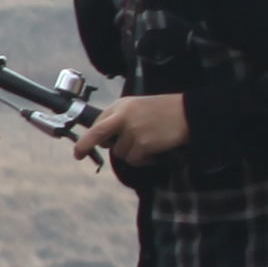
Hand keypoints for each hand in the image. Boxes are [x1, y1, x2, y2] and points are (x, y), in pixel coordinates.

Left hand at [70, 92, 191, 173]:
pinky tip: (154, 153)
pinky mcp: (143, 143)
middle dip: (84, 145)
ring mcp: (133, 130)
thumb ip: (121, 119)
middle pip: (97, 133)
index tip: (79, 148)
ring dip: (132, 154)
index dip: (89, 137)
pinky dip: (144, 161)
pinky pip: (135, 160)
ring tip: (148, 145)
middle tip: (78, 155)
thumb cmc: (165, 111)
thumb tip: (105, 140)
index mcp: (122, 105)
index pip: (98, 122)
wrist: (189, 113)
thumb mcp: (139, 107)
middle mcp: (124, 116)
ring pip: (120, 153)